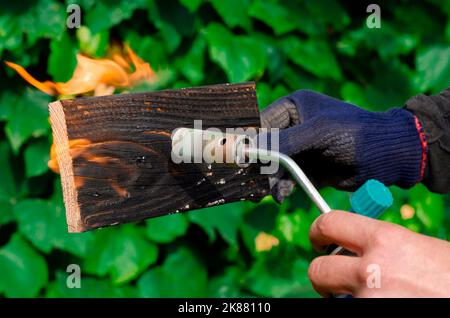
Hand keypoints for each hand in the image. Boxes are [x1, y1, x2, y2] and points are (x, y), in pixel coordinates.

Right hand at [261, 90, 424, 201]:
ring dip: (268, 179)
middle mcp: (294, 127)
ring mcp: (300, 150)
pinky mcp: (308, 169)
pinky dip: (281, 187)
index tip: (237, 158)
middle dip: (258, 164)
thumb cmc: (353, 133)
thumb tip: (247, 149)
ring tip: (264, 192)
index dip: (248, 140)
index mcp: (294, 107)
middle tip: (248, 180)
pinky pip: (286, 179)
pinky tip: (280, 195)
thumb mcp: (317, 133)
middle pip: (264, 147)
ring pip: (274, 166)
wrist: (386, 156)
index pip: (261, 123)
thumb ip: (283, 142)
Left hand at [308, 210, 449, 296]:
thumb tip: (351, 246)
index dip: (318, 231)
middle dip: (323, 276)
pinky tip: (389, 306)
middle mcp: (371, 270)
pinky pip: (349, 312)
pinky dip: (361, 310)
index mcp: (386, 240)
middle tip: (334, 282)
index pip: (330, 223)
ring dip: (348, 300)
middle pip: (318, 270)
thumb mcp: (422, 250)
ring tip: (380, 297)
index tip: (318, 241)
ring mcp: (368, 301)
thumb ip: (382, 245)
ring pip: (336, 301)